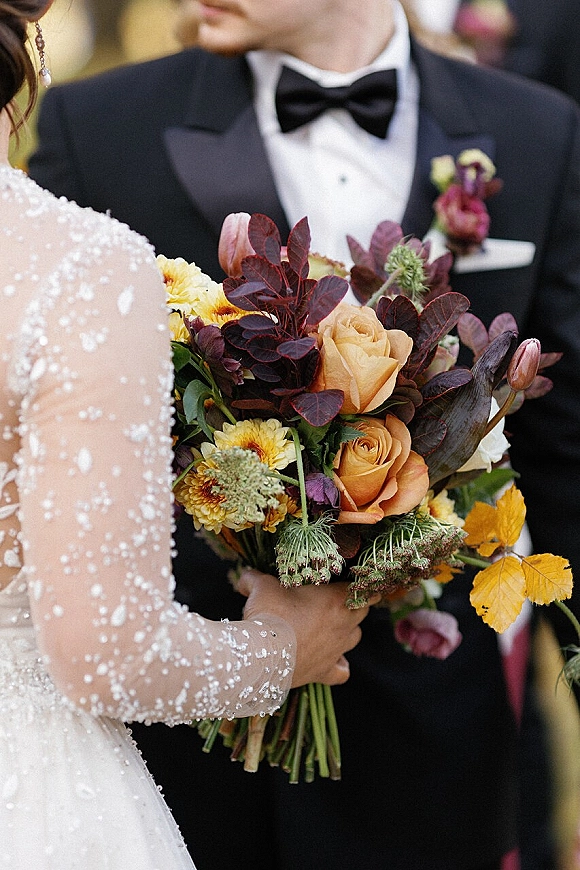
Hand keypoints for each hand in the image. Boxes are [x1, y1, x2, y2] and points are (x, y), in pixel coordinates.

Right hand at [238, 568, 375, 686]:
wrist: (262, 655)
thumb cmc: (269, 614)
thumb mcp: (261, 586)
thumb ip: (254, 578)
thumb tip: (244, 576)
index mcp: (336, 599)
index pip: (362, 588)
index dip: (358, 584)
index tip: (349, 580)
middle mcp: (343, 624)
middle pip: (362, 611)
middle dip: (352, 604)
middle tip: (331, 599)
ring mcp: (337, 649)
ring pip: (355, 637)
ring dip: (346, 630)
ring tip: (328, 625)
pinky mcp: (325, 671)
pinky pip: (343, 671)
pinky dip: (340, 665)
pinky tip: (331, 659)